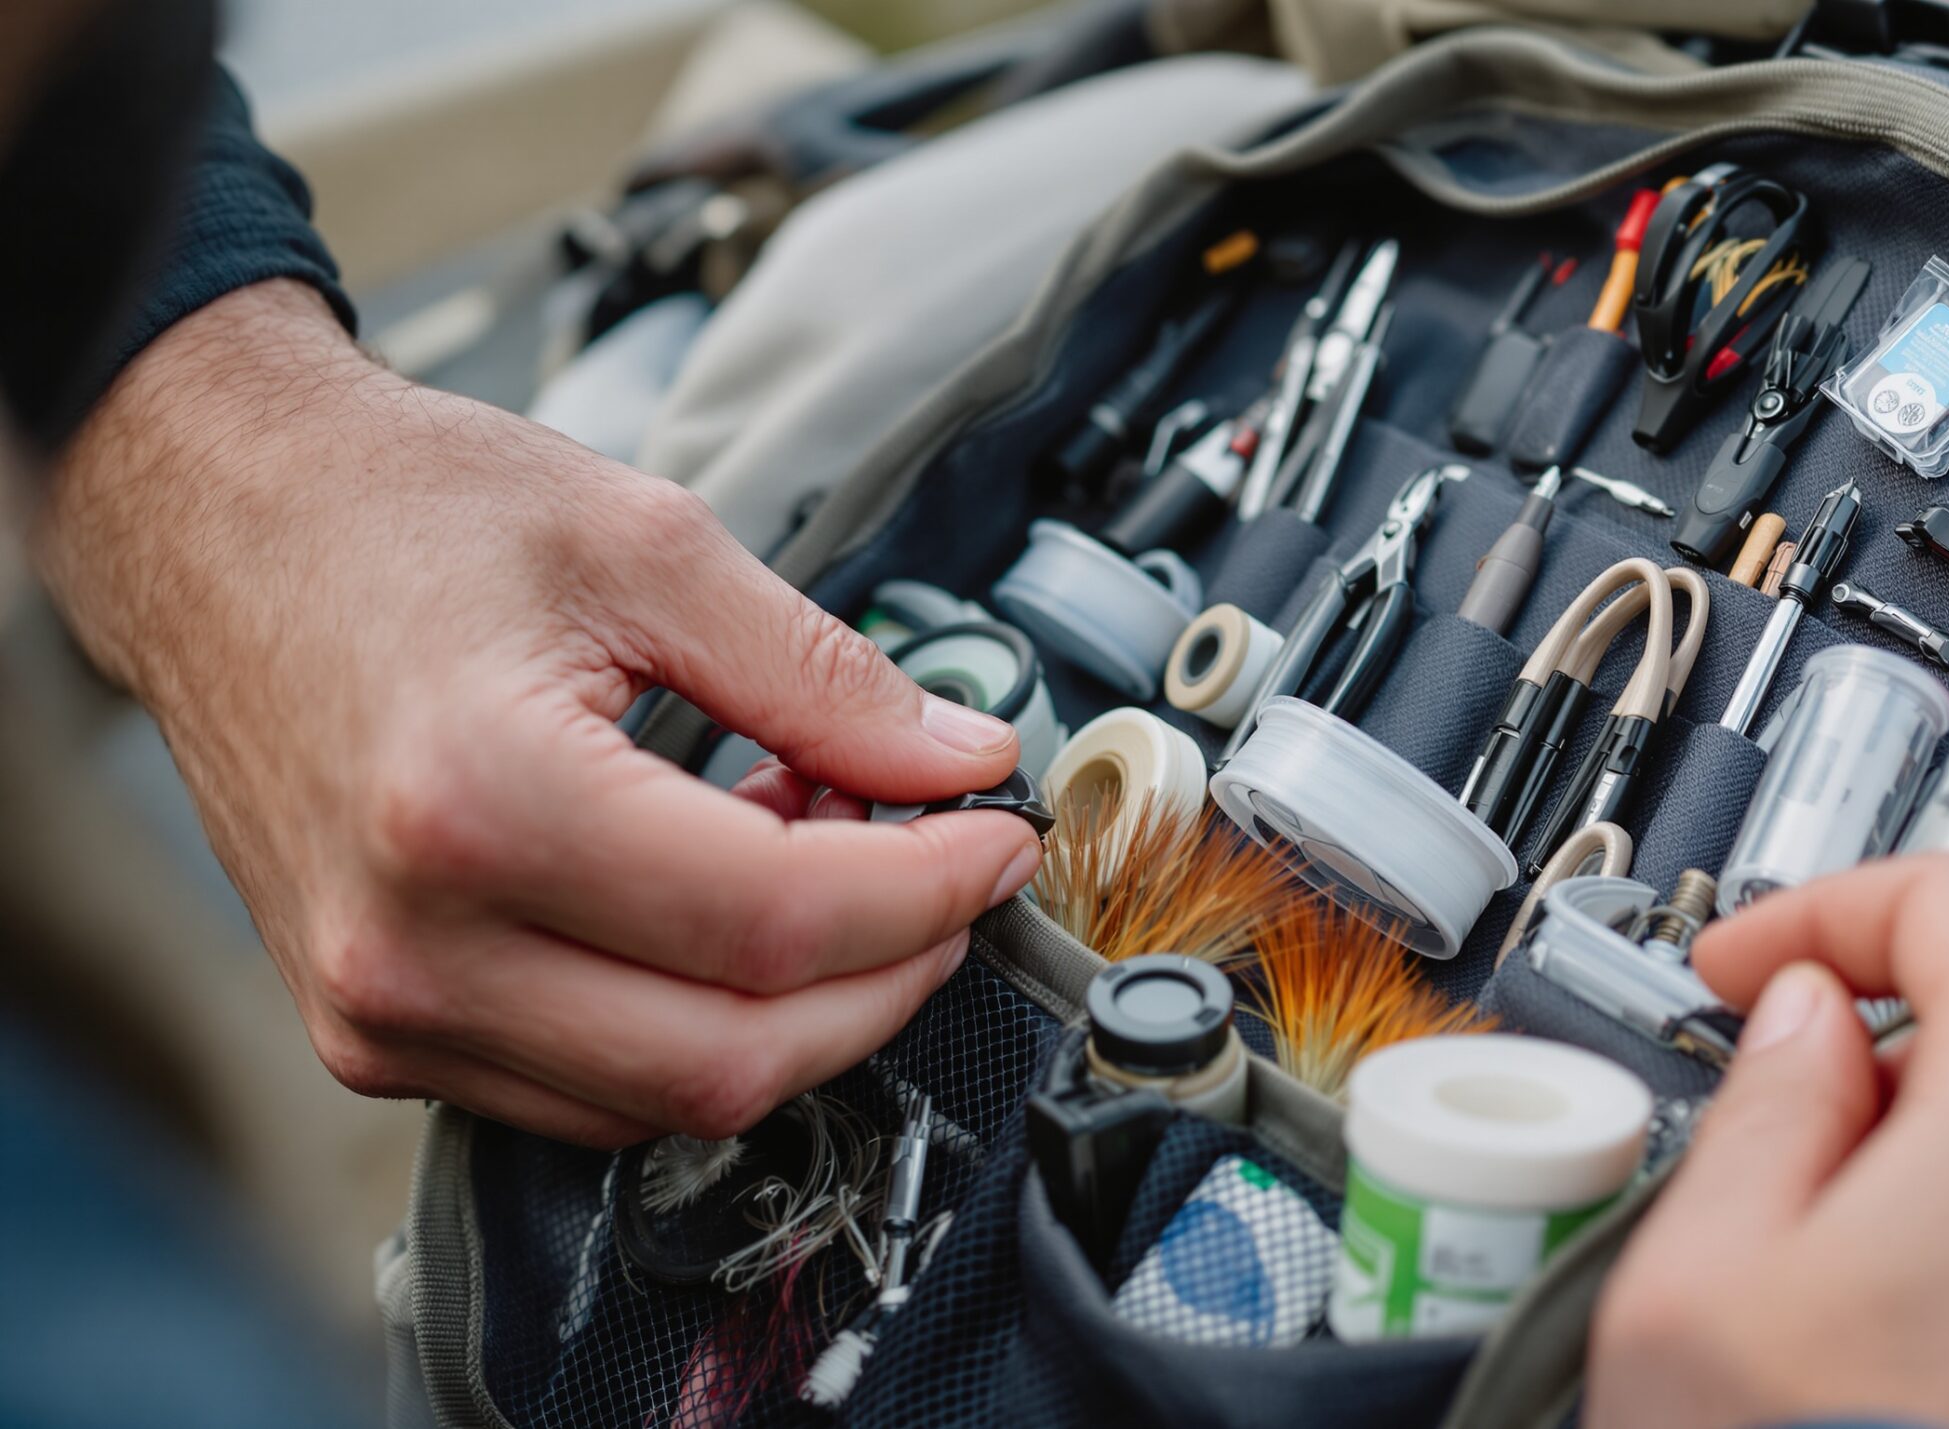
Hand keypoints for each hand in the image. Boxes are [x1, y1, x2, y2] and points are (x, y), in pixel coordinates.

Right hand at [39, 281, 1040, 1146]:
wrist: (214, 529)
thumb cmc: (398, 511)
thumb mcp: (645, 543)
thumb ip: (822, 673)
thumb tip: (961, 763)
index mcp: (477, 803)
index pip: (773, 922)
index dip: (928, 890)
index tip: (998, 834)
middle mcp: (409, 945)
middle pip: (733, 1056)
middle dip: (887, 975)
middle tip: (944, 867)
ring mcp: (380, 1012)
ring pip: (670, 1099)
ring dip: (795, 1003)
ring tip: (816, 846)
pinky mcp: (375, 1035)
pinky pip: (591, 1090)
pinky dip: (697, 1017)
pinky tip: (725, 895)